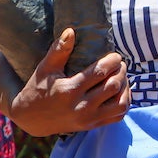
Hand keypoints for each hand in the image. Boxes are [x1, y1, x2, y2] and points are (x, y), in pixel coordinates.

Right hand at [9, 28, 130, 136]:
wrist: (31, 119)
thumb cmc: (38, 88)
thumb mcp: (45, 68)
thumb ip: (59, 50)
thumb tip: (71, 31)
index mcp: (70, 90)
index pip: (100, 72)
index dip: (112, 61)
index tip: (115, 56)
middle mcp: (81, 107)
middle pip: (113, 86)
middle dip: (121, 72)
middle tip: (119, 64)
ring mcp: (88, 119)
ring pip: (120, 104)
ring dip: (125, 88)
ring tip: (121, 77)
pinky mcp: (92, 126)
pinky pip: (118, 116)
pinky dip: (124, 103)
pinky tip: (120, 92)